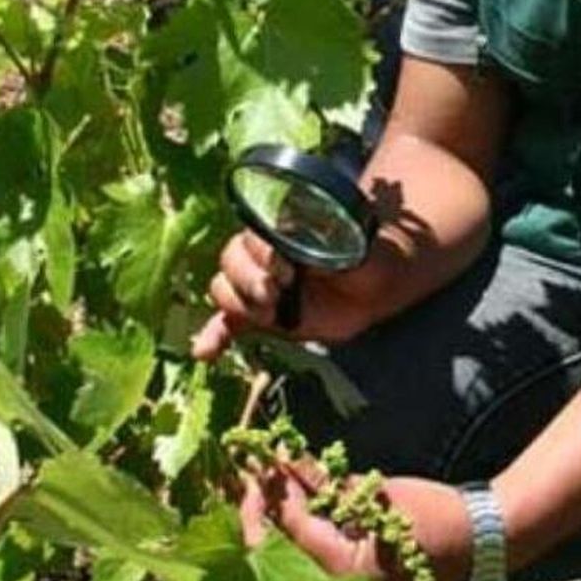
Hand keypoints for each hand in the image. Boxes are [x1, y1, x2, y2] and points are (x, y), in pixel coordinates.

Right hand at [191, 230, 377, 359]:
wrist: (375, 286)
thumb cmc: (363, 256)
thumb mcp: (350, 244)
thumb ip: (328, 241)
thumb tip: (311, 240)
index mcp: (278, 229)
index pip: (251, 237)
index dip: (262, 255)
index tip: (287, 271)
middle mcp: (261, 255)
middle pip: (230, 262)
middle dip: (248, 281)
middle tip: (275, 295)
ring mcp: (258, 286)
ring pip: (225, 290)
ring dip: (239, 306)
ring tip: (270, 316)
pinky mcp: (260, 315)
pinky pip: (226, 323)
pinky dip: (214, 336)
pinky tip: (205, 351)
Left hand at [241, 465, 473, 580]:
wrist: (483, 540)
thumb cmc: (435, 515)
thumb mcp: (377, 495)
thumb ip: (328, 485)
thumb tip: (285, 464)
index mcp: (343, 572)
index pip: (290, 528)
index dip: (272, 491)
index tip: (262, 460)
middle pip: (286, 546)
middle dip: (270, 507)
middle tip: (261, 469)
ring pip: (301, 549)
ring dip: (290, 514)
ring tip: (279, 475)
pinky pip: (323, 553)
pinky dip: (313, 525)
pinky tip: (307, 495)